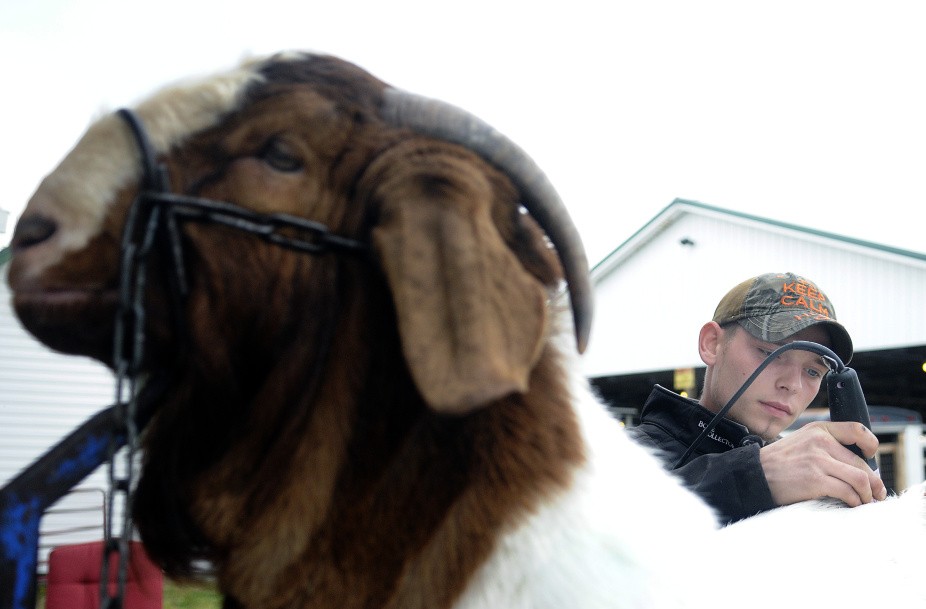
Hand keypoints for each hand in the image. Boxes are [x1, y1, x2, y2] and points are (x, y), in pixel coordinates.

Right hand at [759, 421, 886, 506]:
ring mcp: (818, 460)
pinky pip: (847, 492)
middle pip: (861, 463)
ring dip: (867, 494)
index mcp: (818, 430)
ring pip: (860, 478)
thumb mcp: (801, 442)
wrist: (754, 474)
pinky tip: (851, 504)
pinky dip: (854, 501)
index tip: (871, 458)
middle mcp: (820, 441)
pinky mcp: (815, 479)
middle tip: (875, 493)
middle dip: (873, 482)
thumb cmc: (778, 463)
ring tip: (864, 501)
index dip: (870, 445)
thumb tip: (855, 466)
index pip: (857, 430)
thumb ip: (824, 446)